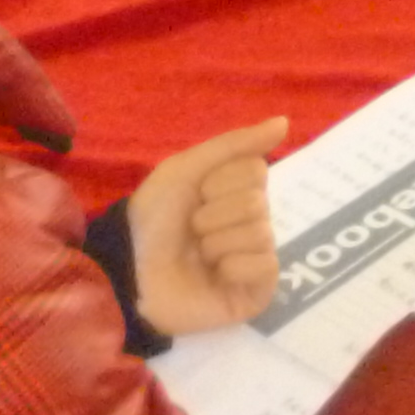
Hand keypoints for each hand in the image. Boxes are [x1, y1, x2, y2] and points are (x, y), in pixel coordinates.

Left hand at [127, 114, 289, 337]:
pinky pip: (265, 266)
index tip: (196, 195)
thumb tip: (284, 121)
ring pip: (260, 233)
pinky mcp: (257, 293)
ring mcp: (254, 259)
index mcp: (237, 192)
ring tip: (197, 257)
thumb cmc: (153, 219)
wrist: (130, 270)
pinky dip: (234, 267)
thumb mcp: (186, 168)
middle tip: (191, 231)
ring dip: (217, 242)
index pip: (256, 171)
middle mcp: (250, 222)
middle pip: (257, 202)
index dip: (220, 182)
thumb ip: (235, 144)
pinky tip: (215, 277)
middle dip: (214, 215)